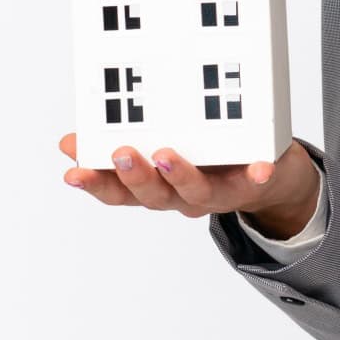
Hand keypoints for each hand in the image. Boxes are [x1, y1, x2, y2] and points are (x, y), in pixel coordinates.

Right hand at [57, 133, 319, 223]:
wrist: (270, 179)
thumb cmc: (207, 160)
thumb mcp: (157, 151)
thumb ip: (119, 146)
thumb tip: (69, 143)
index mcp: (158, 186)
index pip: (119, 192)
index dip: (96, 185)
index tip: (73, 173)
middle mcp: (184, 195)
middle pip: (155, 195)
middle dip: (135, 176)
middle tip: (120, 154)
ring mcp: (219, 191)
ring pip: (197, 192)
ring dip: (180, 176)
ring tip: (166, 156)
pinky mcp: (254, 181)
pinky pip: (256, 181)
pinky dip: (258, 175)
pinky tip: (260, 168)